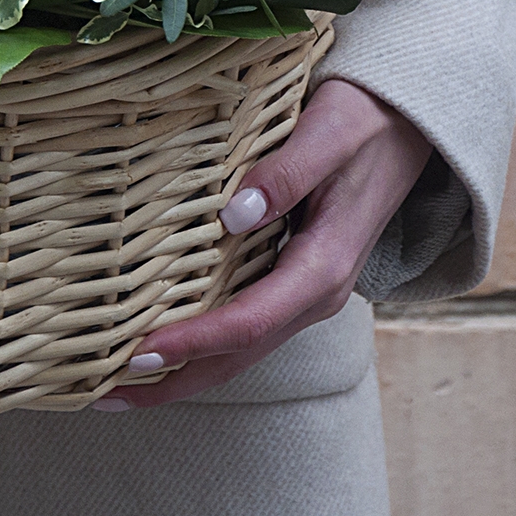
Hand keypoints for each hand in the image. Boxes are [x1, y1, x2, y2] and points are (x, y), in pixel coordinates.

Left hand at [94, 78, 431, 409]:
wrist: (409, 123)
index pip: (248, 321)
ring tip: (120, 384)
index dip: (192, 341)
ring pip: (242, 349)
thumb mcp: (328, 134)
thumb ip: (285, 174)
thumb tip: (231, 215)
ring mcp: (306, 291)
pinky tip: (166, 343)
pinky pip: (247, 325)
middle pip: (239, 355)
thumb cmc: (365, 120)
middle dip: (174, 379)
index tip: (139, 351)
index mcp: (323, 267)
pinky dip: (205, 344)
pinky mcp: (295, 278)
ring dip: (184, 371)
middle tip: (106, 394)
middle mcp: (315, 294)